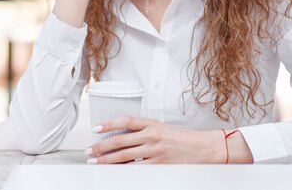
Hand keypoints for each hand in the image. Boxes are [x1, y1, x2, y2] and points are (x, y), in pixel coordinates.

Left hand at [86, 117, 223, 163]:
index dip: (109, 123)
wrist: (201, 148)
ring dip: (107, 160)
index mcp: (152, 123)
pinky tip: (114, 171)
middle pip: (120, 140)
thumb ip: (144, 129)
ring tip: (96, 162)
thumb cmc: (182, 138)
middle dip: (101, 146)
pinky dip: (122, 170)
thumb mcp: (162, 127)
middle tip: (89, 150)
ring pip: (124, 156)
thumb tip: (122, 134)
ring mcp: (154, 151)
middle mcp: (152, 135)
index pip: (126, 121)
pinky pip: (136, 168)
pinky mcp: (158, 164)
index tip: (96, 128)